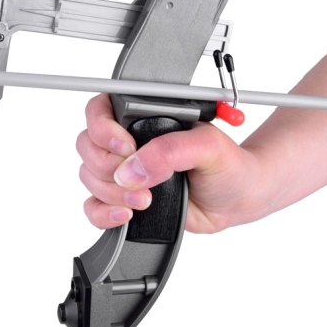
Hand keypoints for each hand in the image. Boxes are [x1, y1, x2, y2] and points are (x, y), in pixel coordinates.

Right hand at [76, 94, 269, 233]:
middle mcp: (128, 141)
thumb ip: (171, 150)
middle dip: (109, 167)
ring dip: (111, 193)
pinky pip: (92, 205)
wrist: (238, 197)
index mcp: (143, 116)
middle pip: (88, 146)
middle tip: (141, 180)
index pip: (99, 111)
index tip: (126, 148)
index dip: (103, 129)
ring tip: (145, 200)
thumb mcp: (208, 147)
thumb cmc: (228, 165)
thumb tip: (131, 169)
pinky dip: (102, 213)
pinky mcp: (123, 198)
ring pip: (89, 177)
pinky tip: (126, 215)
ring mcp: (124, 171)